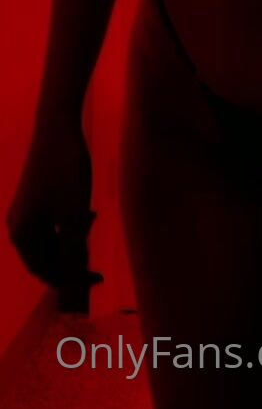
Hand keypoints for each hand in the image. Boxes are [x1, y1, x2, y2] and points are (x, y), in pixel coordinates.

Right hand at [6, 113, 103, 303]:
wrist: (57, 126)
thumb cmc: (66, 172)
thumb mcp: (74, 216)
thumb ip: (73, 252)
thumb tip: (73, 281)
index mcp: (23, 235)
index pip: (45, 271)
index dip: (72, 280)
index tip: (98, 279)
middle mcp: (17, 225)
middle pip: (46, 256)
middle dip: (72, 258)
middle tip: (96, 253)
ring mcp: (24, 209)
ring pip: (50, 237)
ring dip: (72, 239)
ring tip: (92, 221)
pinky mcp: (33, 194)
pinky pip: (50, 221)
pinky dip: (68, 223)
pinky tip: (87, 210)